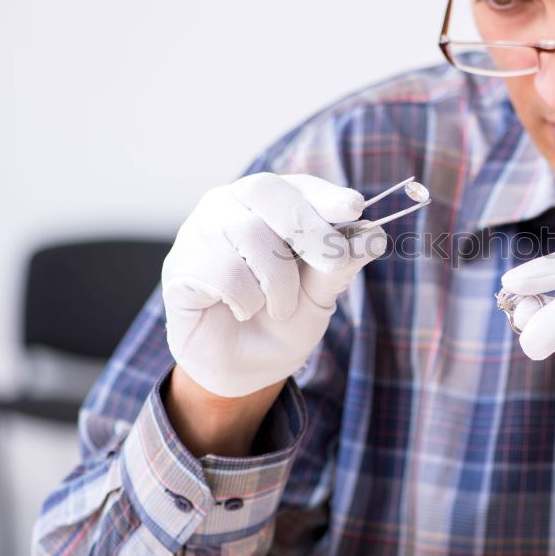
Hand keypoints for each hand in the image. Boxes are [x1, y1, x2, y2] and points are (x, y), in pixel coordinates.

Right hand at [161, 173, 385, 397]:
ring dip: (280, 282)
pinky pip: (225, 272)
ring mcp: (200, 231)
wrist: (242, 370)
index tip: (354, 206)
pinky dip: (247, 300)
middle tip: (334, 263)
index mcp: (268, 205)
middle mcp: (230, 206)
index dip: (325, 194)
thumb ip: (340, 264)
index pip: (296, 185)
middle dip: (309, 228)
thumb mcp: (320, 295)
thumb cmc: (280, 323)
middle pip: (267, 192)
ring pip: (250, 234)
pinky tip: (240, 310)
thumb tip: (374, 234)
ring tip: (277, 307)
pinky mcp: (180, 265)